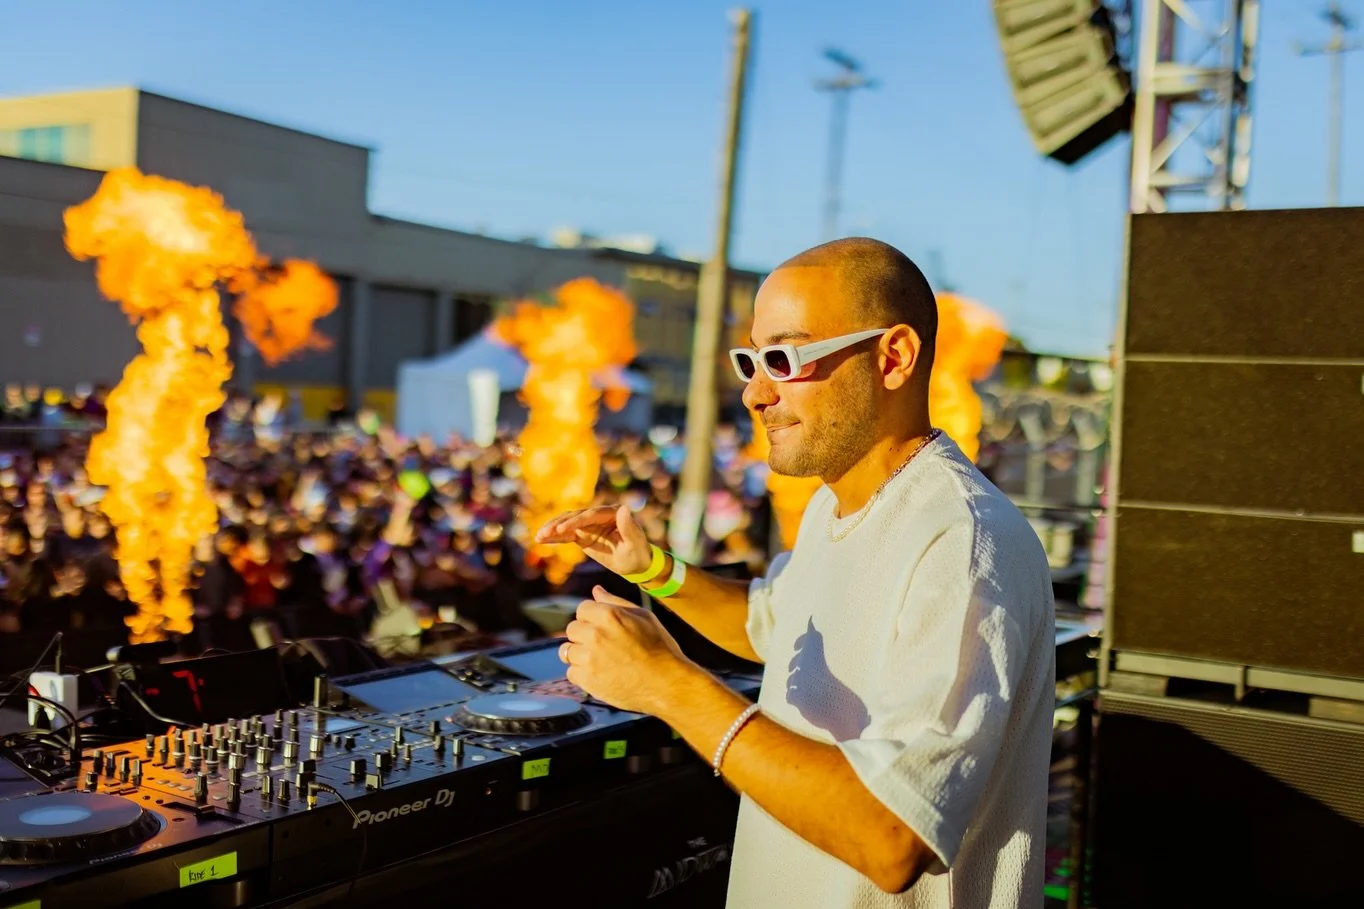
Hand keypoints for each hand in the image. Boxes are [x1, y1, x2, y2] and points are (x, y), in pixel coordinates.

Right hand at [535, 504, 653, 576]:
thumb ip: (629, 527)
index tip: (561, 529)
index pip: (590, 515)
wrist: (636, 563)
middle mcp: (599, 515)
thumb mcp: (635, 543)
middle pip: (575, 517)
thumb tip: (624, 508)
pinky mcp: (583, 534)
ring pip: (567, 523)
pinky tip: (541, 540)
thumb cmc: (638, 554)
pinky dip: (554, 537)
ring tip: (539, 537)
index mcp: (612, 513)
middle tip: (545, 533)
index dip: (575, 521)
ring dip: (553, 529)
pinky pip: (566, 535)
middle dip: (559, 524)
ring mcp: (589, 524)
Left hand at [559, 586, 696, 715]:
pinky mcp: (587, 680)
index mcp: (609, 615)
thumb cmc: (659, 648)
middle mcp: (595, 634)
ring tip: (601, 661)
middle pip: (572, 629)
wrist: (666, 684)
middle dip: (584, 635)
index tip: (604, 628)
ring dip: (580, 655)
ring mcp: (589, 658)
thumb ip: (616, 602)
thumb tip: (596, 590)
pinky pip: (571, 672)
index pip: (582, 609)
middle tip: (604, 646)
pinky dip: (582, 674)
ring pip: (567, 651)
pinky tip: (600, 674)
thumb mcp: (644, 617)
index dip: (593, 618)